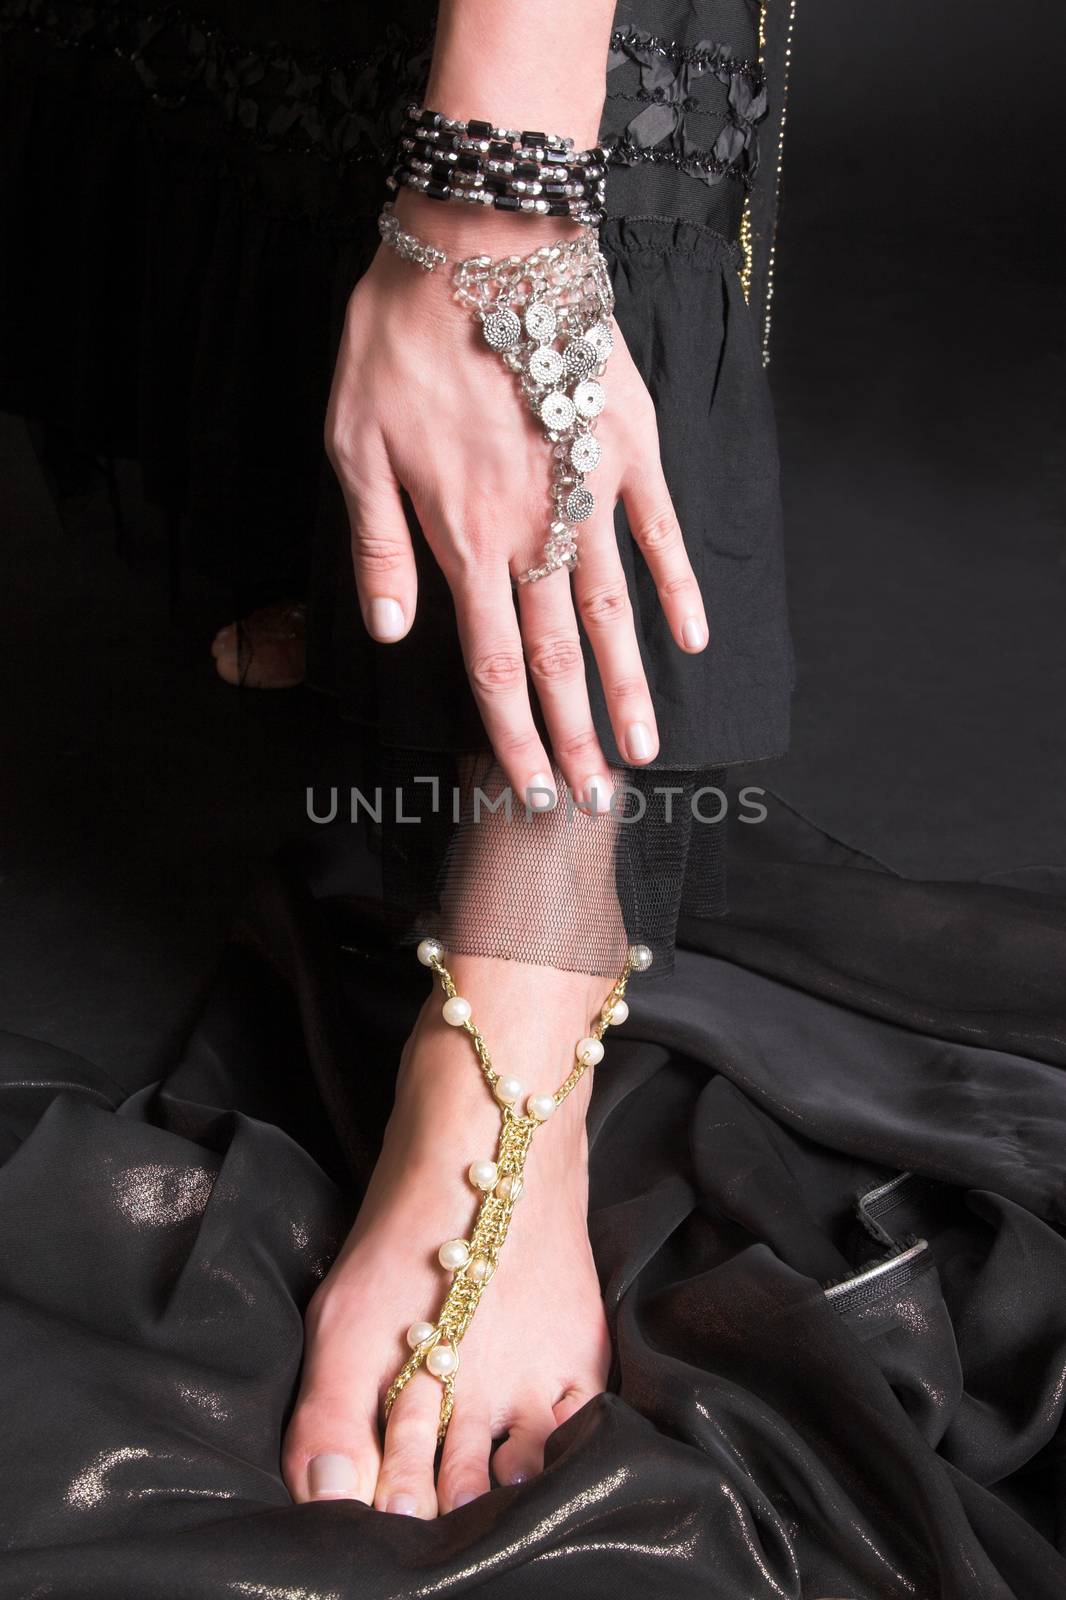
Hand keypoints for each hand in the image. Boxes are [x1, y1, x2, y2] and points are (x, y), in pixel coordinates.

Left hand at [325, 202, 708, 808]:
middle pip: (559, 658)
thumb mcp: (355, 445)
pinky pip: (660, 532)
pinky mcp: (628, 448)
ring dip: (631, 686)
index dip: (515, 736)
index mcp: (464, 540)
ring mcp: (589, 492)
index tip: (536, 789)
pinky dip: (677, 588)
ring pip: (614, 613)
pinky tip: (694, 638)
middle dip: (577, 735)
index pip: (495, 665)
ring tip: (650, 746)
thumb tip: (396, 633)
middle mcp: (534, 532)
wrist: (478, 241)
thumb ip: (380, 548)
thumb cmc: (400, 337)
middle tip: (601, 799)